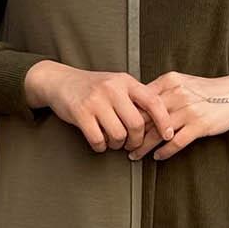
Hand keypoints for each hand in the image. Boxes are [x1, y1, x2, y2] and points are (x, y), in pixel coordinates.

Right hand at [24, 61, 176, 153]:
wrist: (59, 81)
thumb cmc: (93, 87)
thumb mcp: (116, 84)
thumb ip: (135, 98)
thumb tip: (159, 121)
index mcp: (125, 81)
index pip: (153, 101)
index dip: (164, 121)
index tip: (168, 135)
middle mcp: (112, 88)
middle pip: (136, 124)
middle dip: (136, 140)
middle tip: (131, 145)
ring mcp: (95, 100)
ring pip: (118, 135)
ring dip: (117, 144)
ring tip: (113, 142)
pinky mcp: (80, 113)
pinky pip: (98, 139)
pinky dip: (101, 146)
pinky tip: (100, 143)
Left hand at [127, 71, 228, 161]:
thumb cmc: (207, 91)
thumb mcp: (182, 82)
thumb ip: (162, 90)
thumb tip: (138, 104)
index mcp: (169, 83)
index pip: (140, 100)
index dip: (127, 115)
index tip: (119, 126)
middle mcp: (176, 95)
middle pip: (145, 118)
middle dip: (131, 134)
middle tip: (122, 144)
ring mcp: (187, 111)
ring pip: (157, 133)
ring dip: (143, 147)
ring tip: (135, 155)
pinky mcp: (199, 125)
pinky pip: (175, 143)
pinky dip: (164, 152)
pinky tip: (158, 157)